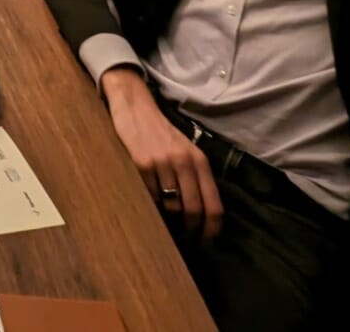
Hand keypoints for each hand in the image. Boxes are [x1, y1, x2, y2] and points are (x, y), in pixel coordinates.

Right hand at [99, 68, 222, 239]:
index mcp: (200, 161)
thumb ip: (195, 178)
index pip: (214, 205)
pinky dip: (151, 207)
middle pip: (194, 210)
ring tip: (166, 227)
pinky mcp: (141, 163)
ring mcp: (163, 162)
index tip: (206, 243)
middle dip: (190, 232)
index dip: (211, 230)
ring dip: (169, 222)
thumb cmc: (161, 134)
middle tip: (185, 242)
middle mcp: (184, 162)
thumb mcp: (185, 152)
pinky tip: (149, 207)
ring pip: (171, 206)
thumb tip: (200, 216)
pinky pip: (150, 196)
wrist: (135, 107)